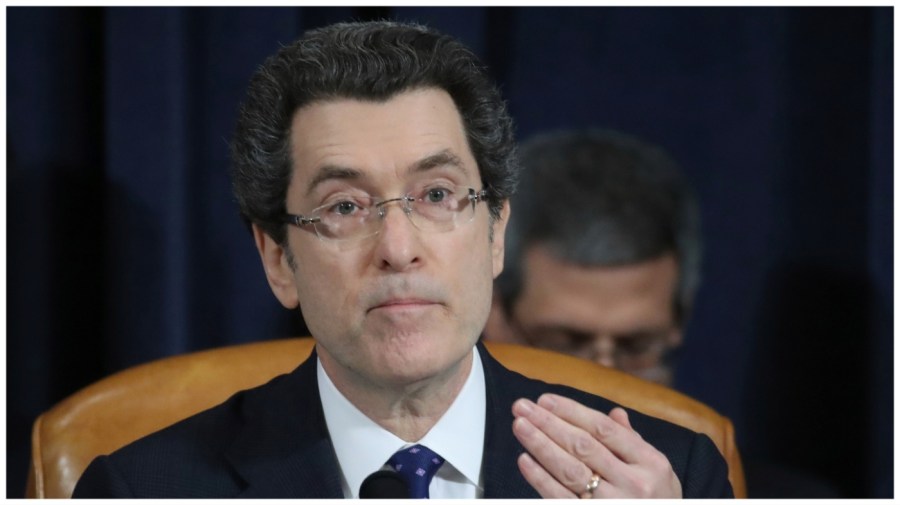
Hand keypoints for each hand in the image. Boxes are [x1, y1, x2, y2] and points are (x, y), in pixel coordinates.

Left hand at [511, 393, 681, 497]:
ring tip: (519, 426)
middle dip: (549, 423)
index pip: (604, 429)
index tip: (545, 400)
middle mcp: (633, 484)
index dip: (572, 411)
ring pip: (570, 470)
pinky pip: (562, 499)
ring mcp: (612, 504)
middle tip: (522, 407)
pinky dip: (541, 479)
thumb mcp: (660, 471)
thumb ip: (633, 441)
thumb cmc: (660, 502)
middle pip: (583, 446)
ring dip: (540, 445)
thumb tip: (615, 413)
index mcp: (650, 463)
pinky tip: (524, 460)